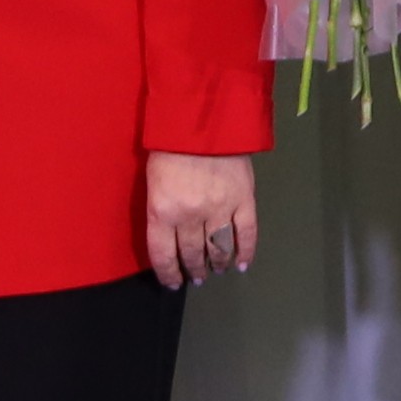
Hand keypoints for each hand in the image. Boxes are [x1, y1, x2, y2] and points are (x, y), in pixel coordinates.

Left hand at [142, 149, 259, 287]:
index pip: (164, 255)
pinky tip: (242, 264)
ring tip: (217, 270)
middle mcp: (191, 216)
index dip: (168, 274)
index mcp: (163, 211)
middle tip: (196, 278)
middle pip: (193, 255)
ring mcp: (220, 209)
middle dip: (194, 270)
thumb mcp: (153, 179)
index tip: (172, 283)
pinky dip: (246, 251)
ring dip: (218, 264)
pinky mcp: (244, 199)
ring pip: (219, 249)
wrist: (202, 117)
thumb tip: (170, 234)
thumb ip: (161, 208)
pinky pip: (247, 233)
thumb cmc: (169, 145)